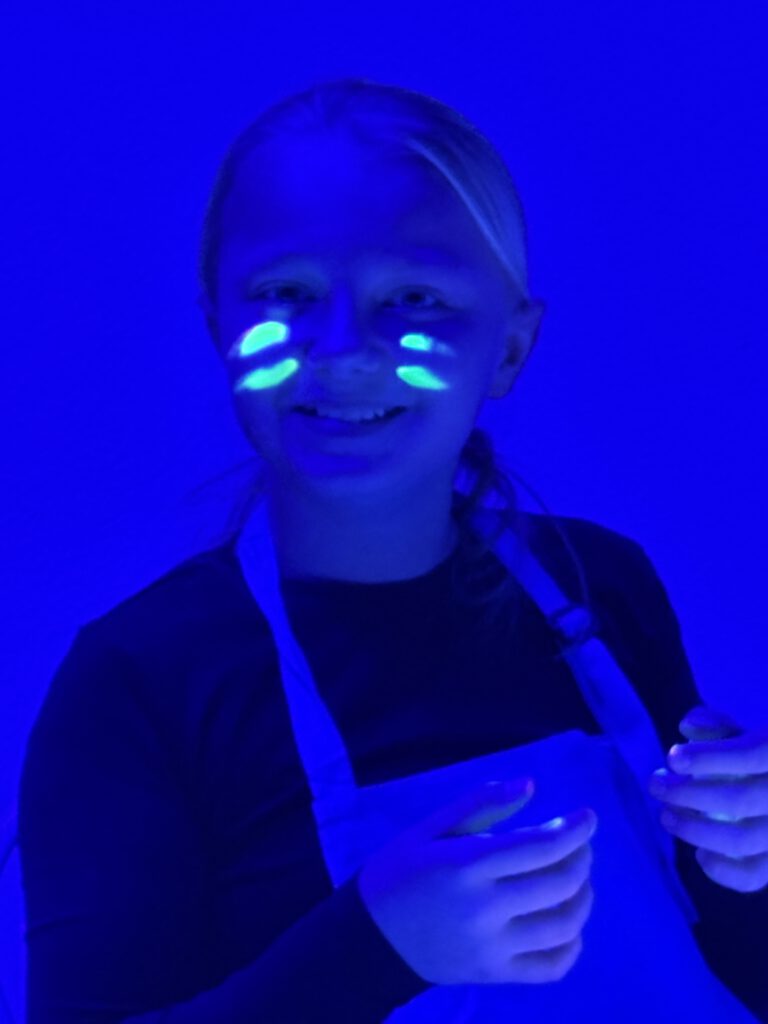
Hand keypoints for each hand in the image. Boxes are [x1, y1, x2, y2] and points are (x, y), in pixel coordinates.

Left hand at [648, 705, 767, 892]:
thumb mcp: (743, 732)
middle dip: (687, 793)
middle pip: (738, 800)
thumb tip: (688, 726)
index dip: (707, 757)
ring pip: (742, 840)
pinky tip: (699, 855)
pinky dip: (723, 871)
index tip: (672, 758)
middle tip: (655, 784)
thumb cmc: (757, 756)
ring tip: (665, 815)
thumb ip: (717, 725)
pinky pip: (753, 876)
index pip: (749, 754)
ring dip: (694, 829)